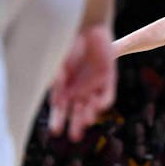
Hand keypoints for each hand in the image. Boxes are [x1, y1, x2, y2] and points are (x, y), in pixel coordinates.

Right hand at [49, 24, 115, 140]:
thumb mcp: (59, 62)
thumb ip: (58, 78)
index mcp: (64, 88)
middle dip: (75, 125)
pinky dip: (102, 102)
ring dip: (88, 115)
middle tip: (73, 137)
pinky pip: (107, 96)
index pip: (60, 110)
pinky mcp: (108, 79)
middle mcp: (79, 90)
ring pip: (92, 107)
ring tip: (86, 121)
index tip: (55, 131)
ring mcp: (94, 86)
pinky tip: (95, 104)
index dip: (58, 120)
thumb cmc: (69, 44)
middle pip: (76, 113)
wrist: (88, 27)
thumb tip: (57, 99)